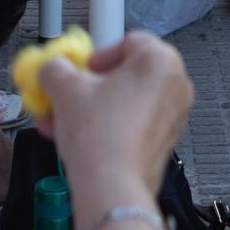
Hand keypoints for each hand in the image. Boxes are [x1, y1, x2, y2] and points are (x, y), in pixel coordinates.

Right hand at [38, 31, 193, 204]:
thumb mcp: (64, 88)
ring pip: (125, 101)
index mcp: (160, 60)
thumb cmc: (98, 135)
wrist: (112, 187)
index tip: (77, 72)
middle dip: (87, 88)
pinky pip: (133, 123)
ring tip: (60, 123)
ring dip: (91, 110)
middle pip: (124, 75)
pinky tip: (78, 141)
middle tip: (63, 98)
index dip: (96, 56)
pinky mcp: (165, 140)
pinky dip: (108, 127)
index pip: (126, 42)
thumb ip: (55, 68)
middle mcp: (175, 84)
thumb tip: (54, 68)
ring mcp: (174, 114)